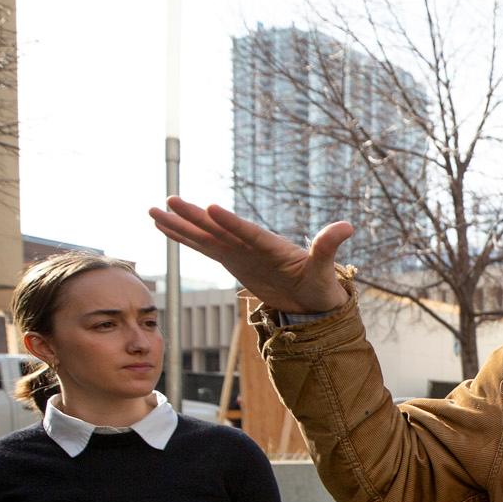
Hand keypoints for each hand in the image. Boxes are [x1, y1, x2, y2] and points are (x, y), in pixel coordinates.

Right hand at [148, 198, 352, 313]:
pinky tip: (164, 228)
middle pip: (219, 229)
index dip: (231, 222)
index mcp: (272, 245)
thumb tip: (348, 226)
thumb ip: (328, 246)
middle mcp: (251, 244)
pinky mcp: (231, 260)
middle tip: (170, 201)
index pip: (248, 232)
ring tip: (155, 210)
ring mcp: (239, 251)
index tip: (211, 209)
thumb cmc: (320, 285)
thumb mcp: (324, 269)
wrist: (312, 301)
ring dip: (181, 225)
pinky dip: (185, 239)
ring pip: (205, 236)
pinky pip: (203, 248)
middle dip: (194, 217)